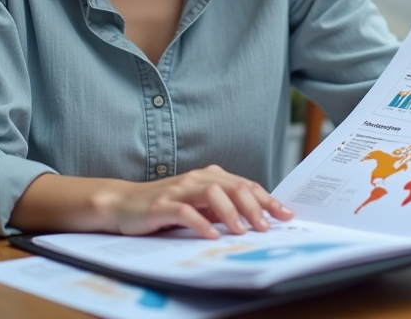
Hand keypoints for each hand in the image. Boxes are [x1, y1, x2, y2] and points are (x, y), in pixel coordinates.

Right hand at [102, 165, 295, 239]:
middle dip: (255, 206)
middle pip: (234, 186)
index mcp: (210, 176)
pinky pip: (185, 211)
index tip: (286, 214)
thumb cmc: (167, 205)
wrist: (124, 203)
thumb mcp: (200, 205)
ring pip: (213, 193)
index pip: (246, 185)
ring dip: (231, 212)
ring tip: (242, 231)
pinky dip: (200, 222)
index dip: (268, 199)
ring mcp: (179, 190)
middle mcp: (197, 178)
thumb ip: (223, 207)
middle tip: (266, 227)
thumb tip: (257, 219)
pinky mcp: (161, 205)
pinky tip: (211, 235)